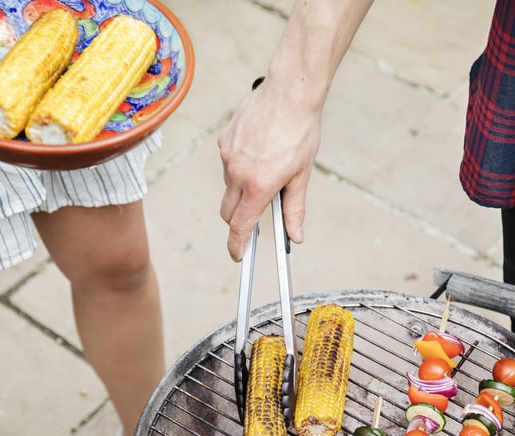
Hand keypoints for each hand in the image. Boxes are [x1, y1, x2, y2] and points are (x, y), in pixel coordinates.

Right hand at [218, 79, 320, 260]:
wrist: (290, 91)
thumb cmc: (300, 131)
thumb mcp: (302, 175)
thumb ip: (294, 209)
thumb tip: (295, 235)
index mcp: (258, 185)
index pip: (240, 226)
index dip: (237, 245)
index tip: (238, 254)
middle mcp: (237, 173)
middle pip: (228, 211)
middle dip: (237, 220)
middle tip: (254, 215)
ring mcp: (227, 156)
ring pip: (229, 186)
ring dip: (241, 188)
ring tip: (265, 169)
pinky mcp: (224, 141)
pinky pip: (227, 163)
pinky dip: (239, 166)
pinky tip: (257, 151)